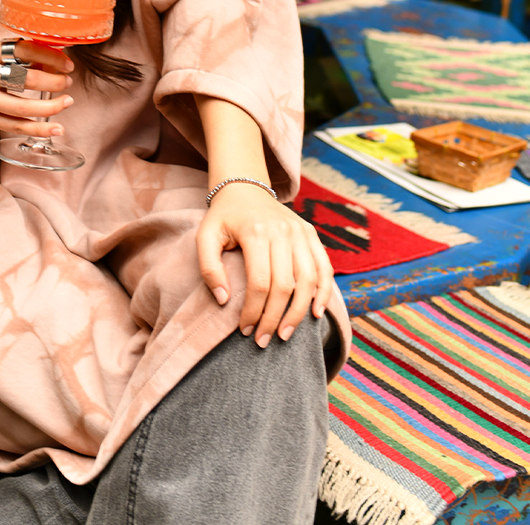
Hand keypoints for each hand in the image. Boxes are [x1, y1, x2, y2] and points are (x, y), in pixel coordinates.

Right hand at [0, 42, 73, 134]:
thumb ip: (20, 54)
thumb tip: (55, 61)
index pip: (24, 51)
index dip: (51, 58)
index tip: (68, 64)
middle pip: (25, 80)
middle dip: (53, 82)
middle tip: (68, 82)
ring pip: (22, 108)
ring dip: (50, 107)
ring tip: (67, 102)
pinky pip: (14, 126)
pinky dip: (38, 129)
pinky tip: (55, 128)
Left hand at [197, 182, 332, 348]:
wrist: (244, 188)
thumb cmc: (223, 218)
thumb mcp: (205, 236)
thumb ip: (208, 267)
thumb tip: (223, 299)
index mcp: (255, 232)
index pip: (260, 282)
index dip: (254, 311)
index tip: (245, 330)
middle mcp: (282, 231)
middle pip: (285, 286)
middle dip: (274, 318)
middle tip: (264, 340)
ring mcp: (300, 231)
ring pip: (308, 280)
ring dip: (299, 313)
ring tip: (286, 334)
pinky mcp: (311, 234)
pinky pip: (324, 268)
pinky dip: (324, 293)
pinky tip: (316, 313)